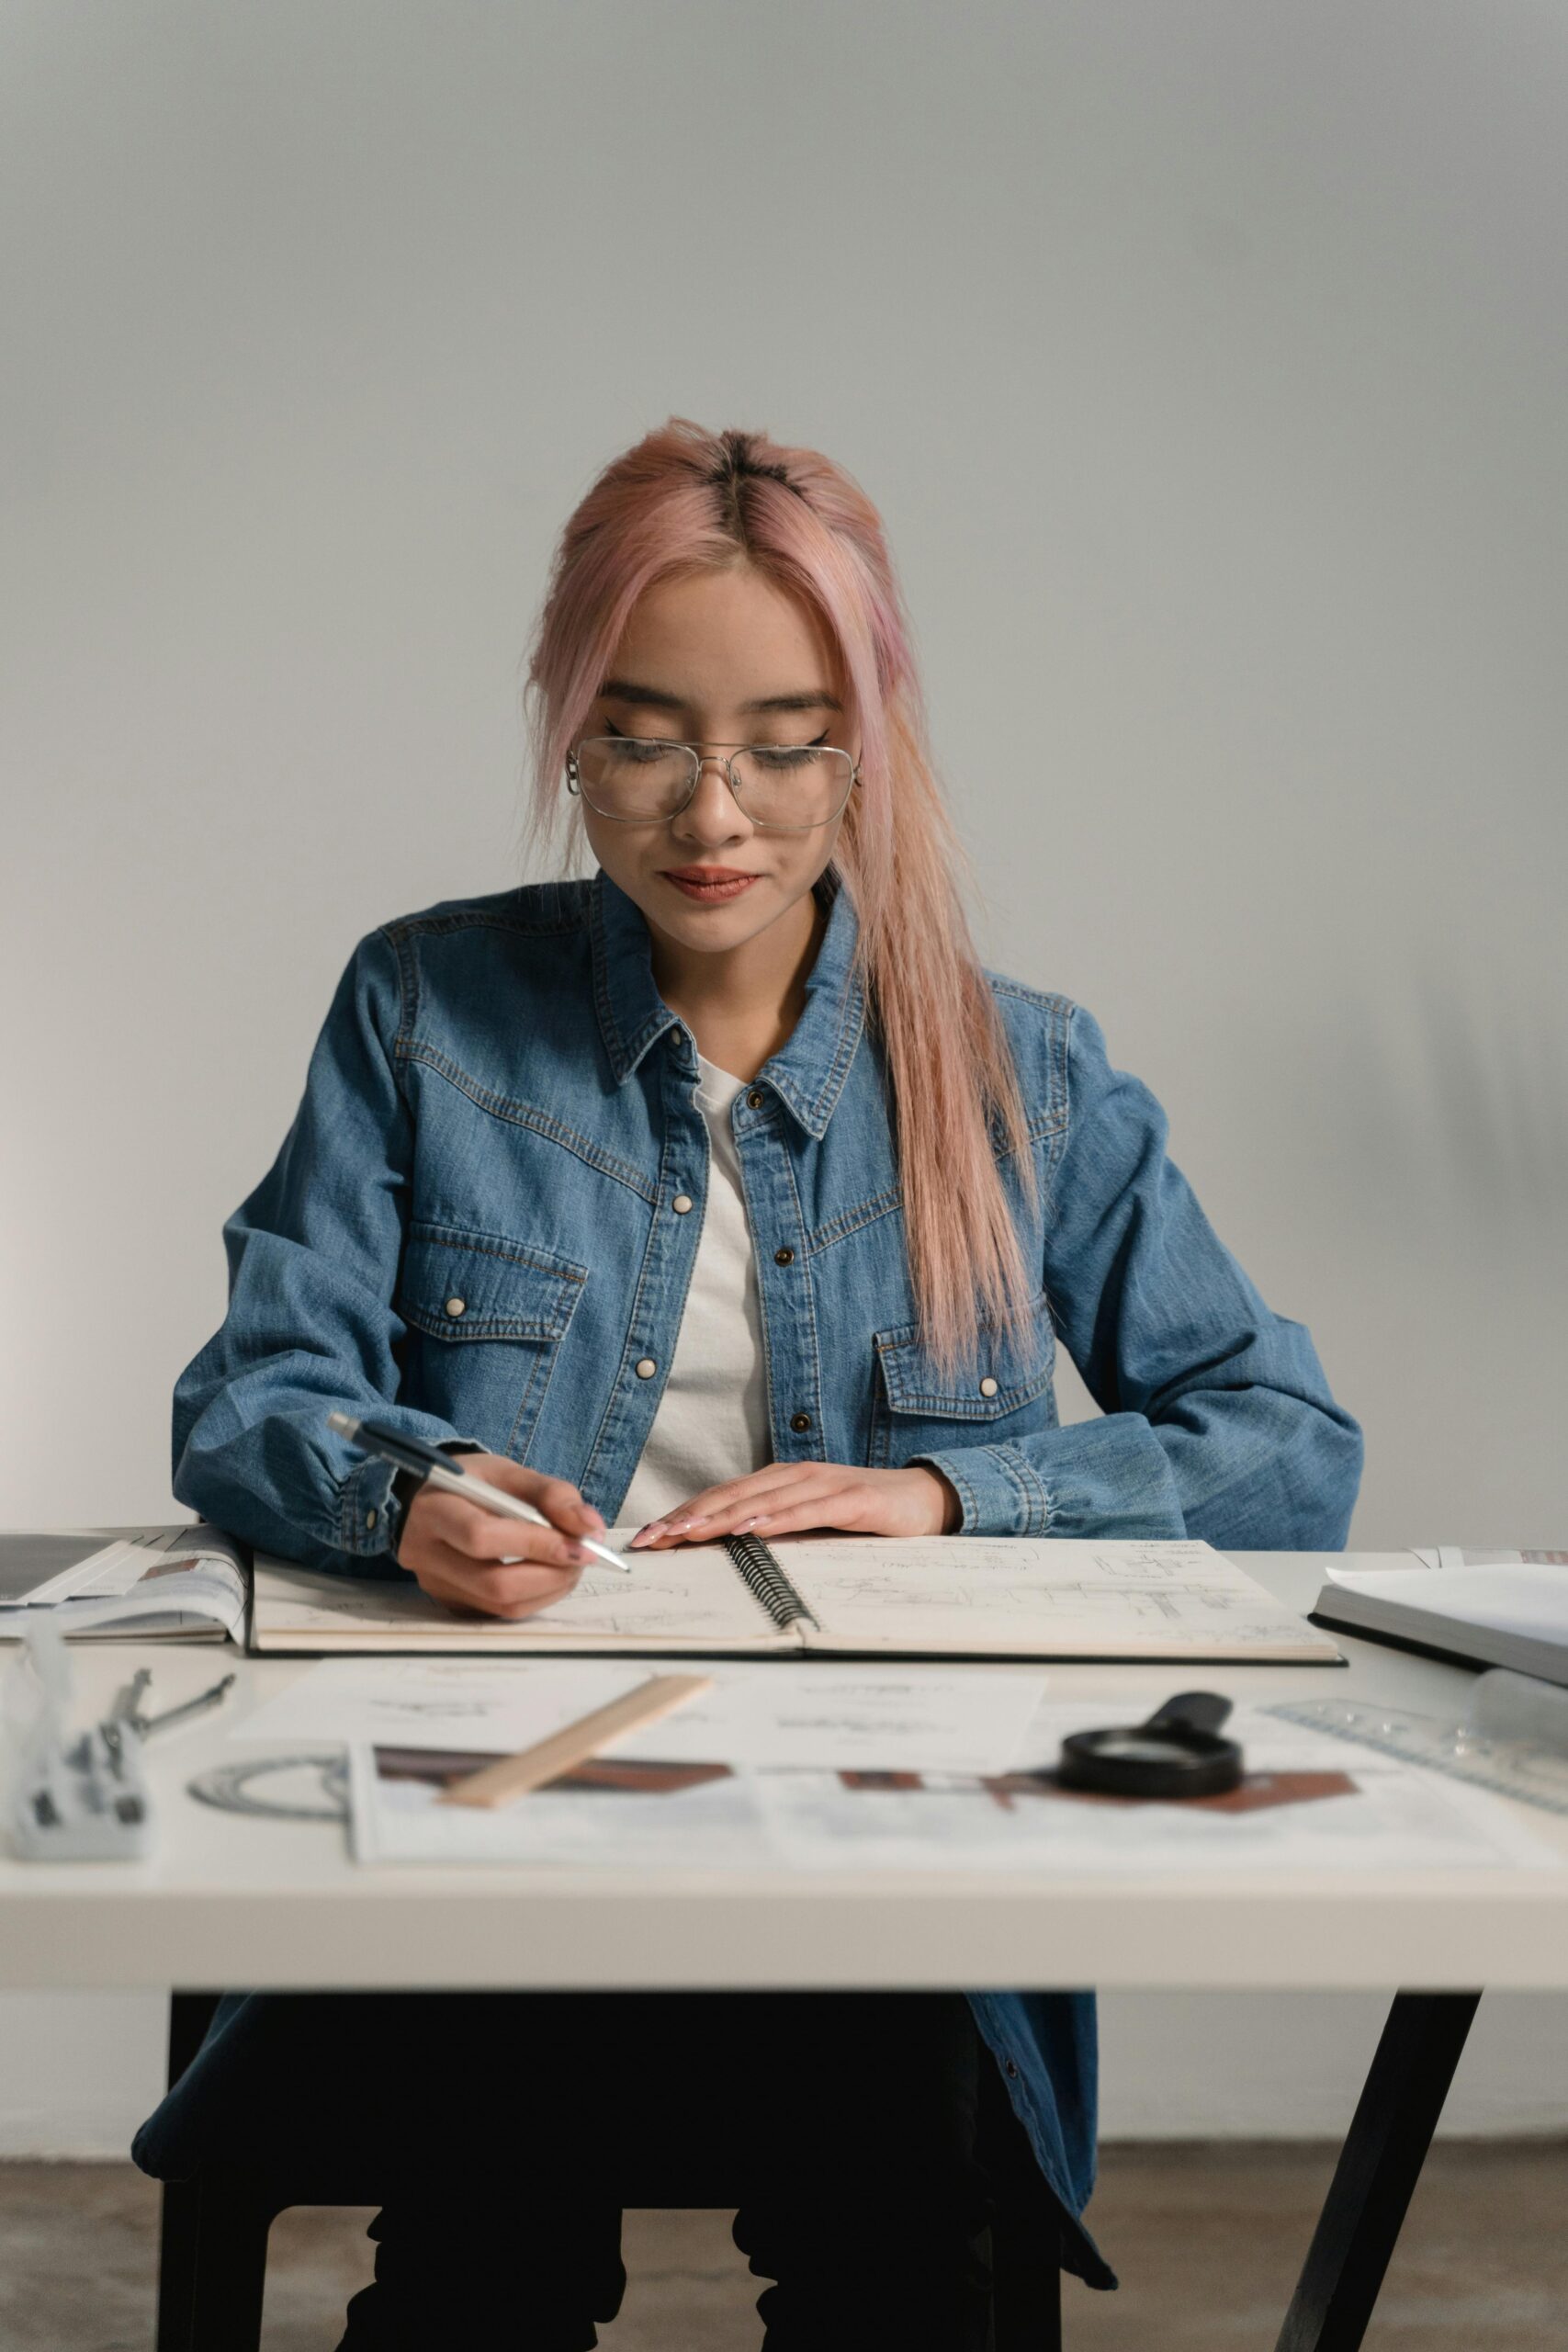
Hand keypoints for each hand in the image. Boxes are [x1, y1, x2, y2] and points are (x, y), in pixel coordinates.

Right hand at [397, 1454, 606, 1620]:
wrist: (436, 1501)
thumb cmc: (475, 1485)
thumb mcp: (510, 1473)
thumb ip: (552, 1494)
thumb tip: (590, 1528)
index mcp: (434, 1510)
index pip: (481, 1537)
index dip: (535, 1544)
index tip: (578, 1544)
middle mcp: (425, 1553)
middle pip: (493, 1582)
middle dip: (550, 1573)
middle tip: (583, 1556)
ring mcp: (436, 1585)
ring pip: (501, 1605)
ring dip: (549, 1588)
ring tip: (571, 1563)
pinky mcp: (452, 1603)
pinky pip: (501, 1612)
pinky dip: (536, 1596)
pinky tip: (549, 1574)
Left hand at [627, 1461, 961, 1547]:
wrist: (925, 1498)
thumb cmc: (863, 1513)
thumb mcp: (810, 1522)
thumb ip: (773, 1528)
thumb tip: (721, 1551)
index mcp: (780, 1481)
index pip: (722, 1497)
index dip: (683, 1514)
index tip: (648, 1536)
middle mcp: (796, 1476)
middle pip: (733, 1496)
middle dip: (688, 1517)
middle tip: (653, 1539)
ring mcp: (825, 1484)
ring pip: (764, 1501)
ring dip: (722, 1518)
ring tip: (688, 1534)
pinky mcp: (854, 1499)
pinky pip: (811, 1510)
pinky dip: (780, 1519)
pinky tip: (755, 1530)